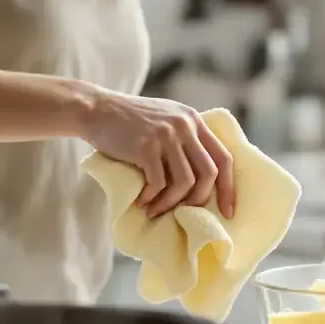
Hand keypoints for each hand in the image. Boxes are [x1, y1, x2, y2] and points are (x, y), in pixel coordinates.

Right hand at [80, 90, 234, 218]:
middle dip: (200, 200)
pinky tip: (141, 201)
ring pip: (185, 182)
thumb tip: (200, 183)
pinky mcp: (146, 146)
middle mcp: (184, 125)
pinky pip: (158, 183)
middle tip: (187, 215)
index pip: (223, 157)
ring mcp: (166, 135)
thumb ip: (184, 140)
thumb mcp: (165, 120)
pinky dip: (151, 198)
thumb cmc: (128, 123)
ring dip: (171, 203)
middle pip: (209, 173)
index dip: (228, 187)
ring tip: (157, 210)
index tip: (228, 211)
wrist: (95, 109)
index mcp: (193, 120)